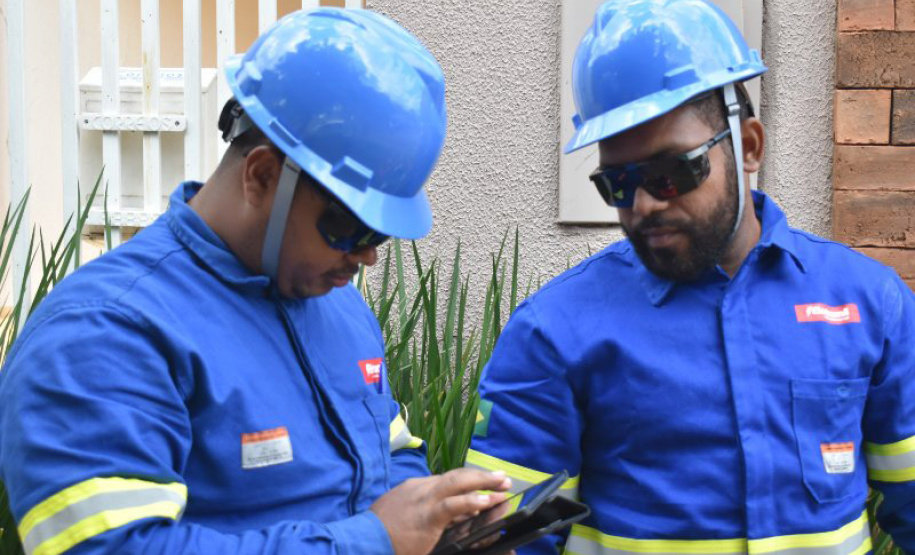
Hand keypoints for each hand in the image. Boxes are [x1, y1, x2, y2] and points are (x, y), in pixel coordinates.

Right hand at [370, 468, 511, 554]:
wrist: (364, 540)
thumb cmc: (382, 532)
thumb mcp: (404, 516)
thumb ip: (426, 512)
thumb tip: (453, 515)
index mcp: (416, 487)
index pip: (447, 480)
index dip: (469, 481)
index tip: (484, 485)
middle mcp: (422, 488)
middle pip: (457, 476)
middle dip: (481, 476)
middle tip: (501, 477)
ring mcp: (424, 499)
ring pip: (458, 483)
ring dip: (483, 483)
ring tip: (502, 485)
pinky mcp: (427, 515)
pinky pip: (453, 504)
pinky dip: (472, 501)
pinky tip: (486, 501)